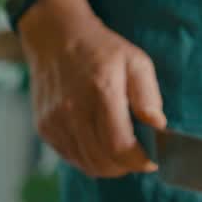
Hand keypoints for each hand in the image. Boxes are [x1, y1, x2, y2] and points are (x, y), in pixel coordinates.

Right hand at [19, 0, 165, 177]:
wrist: (55, 35)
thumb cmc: (100, 49)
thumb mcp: (135, 61)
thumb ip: (148, 95)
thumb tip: (157, 125)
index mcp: (101, 91)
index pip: (119, 147)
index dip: (138, 161)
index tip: (150, 160)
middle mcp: (73, 109)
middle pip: (102, 162)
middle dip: (125, 166)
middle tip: (136, 155)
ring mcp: (54, 120)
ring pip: (86, 164)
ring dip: (107, 165)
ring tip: (118, 149)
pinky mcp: (43, 127)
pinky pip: (70, 157)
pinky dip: (88, 158)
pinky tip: (97, 141)